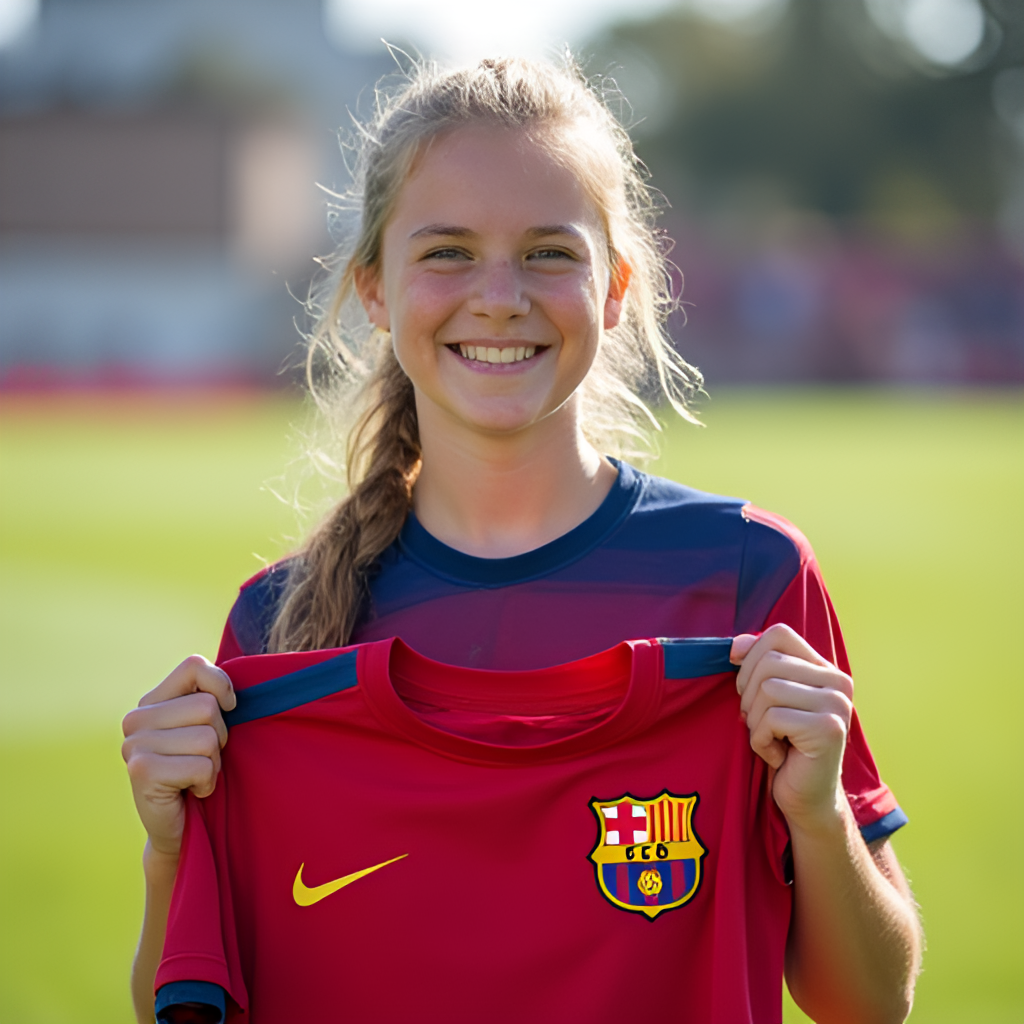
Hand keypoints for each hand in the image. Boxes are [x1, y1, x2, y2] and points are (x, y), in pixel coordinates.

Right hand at [121, 656, 235, 860]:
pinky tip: (188, 791)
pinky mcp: (141, 771)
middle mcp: (135, 719)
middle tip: (200, 758)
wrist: (178, 826)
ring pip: (208, 738)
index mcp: (151, 701)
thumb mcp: (206, 726)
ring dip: (213, 763)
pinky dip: (206, 782)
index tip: (226, 709)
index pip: (194, 666)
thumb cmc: (197, 770)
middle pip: (208, 707)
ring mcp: (134, 744)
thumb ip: (212, 698)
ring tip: (193, 775)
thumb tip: (234, 691)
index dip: (221, 686)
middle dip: (219, 737)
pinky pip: (202, 766)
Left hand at [730, 624, 853, 832]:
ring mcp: (836, 704)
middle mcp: (837, 681)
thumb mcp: (768, 698)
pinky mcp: (827, 729)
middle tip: (761, 723)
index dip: (751, 656)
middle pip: (768, 662)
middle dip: (749, 695)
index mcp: (824, 669)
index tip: (746, 686)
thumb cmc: (783, 743)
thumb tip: (736, 645)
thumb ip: (757, 665)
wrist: (807, 796)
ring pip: (768, 689)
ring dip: (755, 721)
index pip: (779, 634)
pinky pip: (772, 718)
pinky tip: (779, 755)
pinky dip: (762, 740)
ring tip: (772, 739)